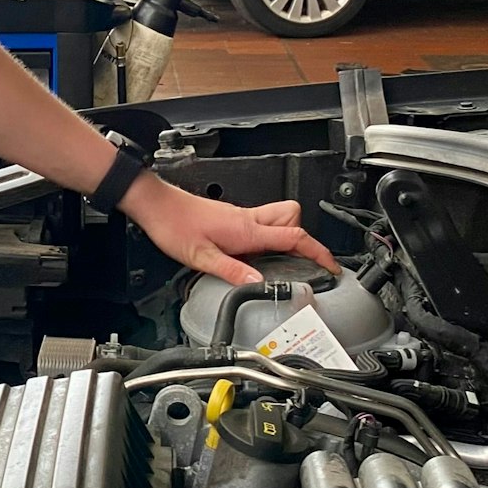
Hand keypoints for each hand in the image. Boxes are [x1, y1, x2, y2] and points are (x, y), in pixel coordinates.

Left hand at [121, 177, 338, 284]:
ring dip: (287, 237)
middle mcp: (248, 219)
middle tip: (305, 263)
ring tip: (283, 262)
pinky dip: (268, 238)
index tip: (331, 266)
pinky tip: (256, 254)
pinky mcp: (231, 218)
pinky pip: (261, 224)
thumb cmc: (174, 226)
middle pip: (293, 220)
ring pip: (279, 219)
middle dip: (305, 240)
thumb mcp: (202, 257)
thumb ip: (233, 270)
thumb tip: (259, 282)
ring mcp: (240, 217)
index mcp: (246, 230)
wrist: (156, 206)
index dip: (318, 252)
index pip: (295, 237)